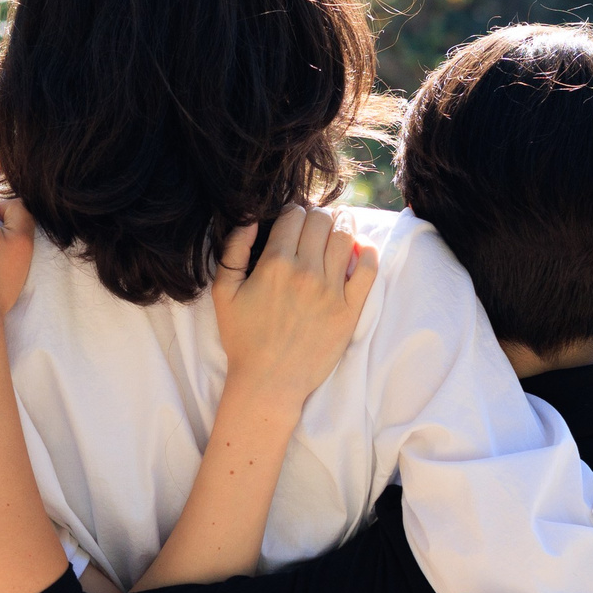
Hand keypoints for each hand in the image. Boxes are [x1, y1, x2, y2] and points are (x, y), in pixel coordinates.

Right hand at [210, 206, 378, 416]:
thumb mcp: (224, 293)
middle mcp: (305, 272)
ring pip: (345, 237)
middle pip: (321, 220)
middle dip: (318, 214)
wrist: (269, 382)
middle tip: (316, 222)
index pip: (293, 216)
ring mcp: (330, 291)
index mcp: (274, 264)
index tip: (295, 217)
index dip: (294, 210)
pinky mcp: (349, 310)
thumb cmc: (243, 339)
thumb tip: (250, 220)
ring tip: (340, 224)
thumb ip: (233, 251)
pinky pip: (368, 269)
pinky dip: (367, 251)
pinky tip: (360, 247)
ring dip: (343, 223)